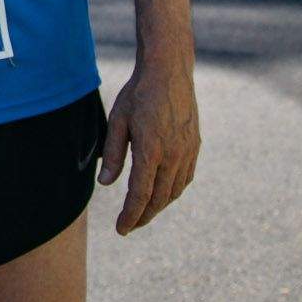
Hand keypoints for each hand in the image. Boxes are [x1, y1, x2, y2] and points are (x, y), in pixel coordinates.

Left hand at [98, 59, 199, 234]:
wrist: (169, 72)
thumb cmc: (138, 94)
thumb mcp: (117, 121)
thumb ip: (112, 154)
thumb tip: (106, 183)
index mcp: (152, 150)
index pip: (140, 194)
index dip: (130, 215)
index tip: (121, 229)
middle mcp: (174, 155)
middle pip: (159, 198)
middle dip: (143, 216)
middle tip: (129, 227)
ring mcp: (188, 151)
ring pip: (174, 191)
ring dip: (159, 205)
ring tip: (143, 212)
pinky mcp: (195, 146)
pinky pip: (185, 178)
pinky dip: (173, 191)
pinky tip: (162, 193)